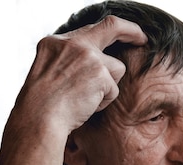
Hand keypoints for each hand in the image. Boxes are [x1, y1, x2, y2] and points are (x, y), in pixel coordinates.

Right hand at [6, 16, 146, 142]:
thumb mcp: (48, 72)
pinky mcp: (101, 72)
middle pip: (112, 27)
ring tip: (85, 100)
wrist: (39, 118)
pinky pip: (114, 90)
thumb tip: (94, 62)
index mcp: (55, 42)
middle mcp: (72, 43)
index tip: (124, 31)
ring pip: (116, 68)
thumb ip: (69, 60)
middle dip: (132, 31)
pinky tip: (86, 106)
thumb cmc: (42, 106)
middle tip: (143, 38)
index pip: (89, 28)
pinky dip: (104, 102)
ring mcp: (87, 55)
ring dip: (107, 87)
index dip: (110, 29)